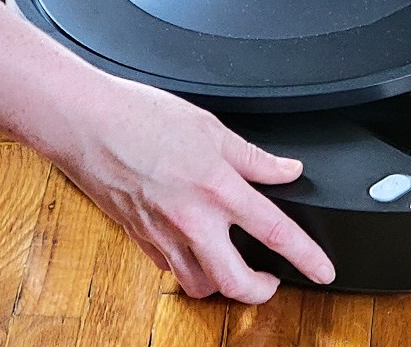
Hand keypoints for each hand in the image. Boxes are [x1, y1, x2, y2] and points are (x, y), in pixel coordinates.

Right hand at [49, 74, 335, 302]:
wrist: (86, 125)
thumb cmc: (141, 118)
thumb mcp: (211, 129)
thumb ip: (254, 158)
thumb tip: (287, 170)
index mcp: (218, 189)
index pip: (276, 232)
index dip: (307, 257)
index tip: (324, 271)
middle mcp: (193, 220)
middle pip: (236, 282)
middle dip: (262, 292)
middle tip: (273, 281)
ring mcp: (163, 235)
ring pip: (200, 285)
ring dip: (222, 284)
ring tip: (234, 267)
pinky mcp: (140, 239)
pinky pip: (170, 269)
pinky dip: (188, 268)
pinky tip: (196, 249)